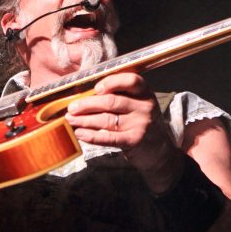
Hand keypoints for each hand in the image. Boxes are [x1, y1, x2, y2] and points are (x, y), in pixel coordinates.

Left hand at [65, 72, 182, 192]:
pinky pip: (109, 137)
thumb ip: (119, 97)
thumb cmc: (141, 123)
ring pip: (106, 119)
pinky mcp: (134, 140)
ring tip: (71, 120)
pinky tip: (80, 134)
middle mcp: (144, 106)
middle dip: (87, 104)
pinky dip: (92, 135)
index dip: (111, 81)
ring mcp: (140, 124)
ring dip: (85, 120)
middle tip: (72, 108)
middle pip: (111, 101)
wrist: (159, 151)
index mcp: (144, 93)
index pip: (130, 80)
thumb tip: (85, 96)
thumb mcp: (137, 105)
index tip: (95, 88)